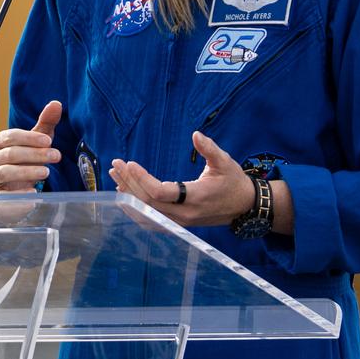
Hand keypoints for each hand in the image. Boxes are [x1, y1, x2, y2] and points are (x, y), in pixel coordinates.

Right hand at [0, 101, 62, 191]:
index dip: (29, 138)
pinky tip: (33, 195)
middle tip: (56, 156)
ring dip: (26, 172)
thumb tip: (56, 104)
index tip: (48, 141)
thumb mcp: (37, 141)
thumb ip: (45, 123)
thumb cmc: (26, 160)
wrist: (17, 188)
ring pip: (4, 173)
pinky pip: (2, 200)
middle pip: (10, 154)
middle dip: (34, 154)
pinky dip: (17, 198)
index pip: (10, 136)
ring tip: (46, 172)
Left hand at [108, 131, 254, 226]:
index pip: (161, 192)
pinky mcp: (177, 224)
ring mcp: (180, 222)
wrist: (244, 206)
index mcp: (196, 197)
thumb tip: (195, 134)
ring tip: (115, 176)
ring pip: (147, 211)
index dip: (142, 179)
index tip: (130, 163)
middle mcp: (185, 213)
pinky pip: (151, 219)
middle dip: (129, 182)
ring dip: (128, 194)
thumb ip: (209, 148)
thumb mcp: (225, 161)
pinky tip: (125, 195)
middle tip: (116, 164)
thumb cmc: (234, 181)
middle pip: (148, 202)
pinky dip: (135, 208)